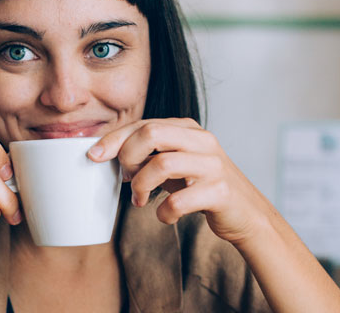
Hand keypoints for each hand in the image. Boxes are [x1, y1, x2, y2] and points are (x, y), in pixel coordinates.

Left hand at [87, 118, 274, 244]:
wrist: (245, 213)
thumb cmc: (202, 186)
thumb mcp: (175, 163)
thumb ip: (148, 153)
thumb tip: (106, 153)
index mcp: (188, 129)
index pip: (143, 124)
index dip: (114, 139)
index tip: (94, 155)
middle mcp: (202, 141)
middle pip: (151, 133)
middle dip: (128, 157)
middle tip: (125, 179)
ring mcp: (213, 165)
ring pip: (162, 164)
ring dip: (141, 187)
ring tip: (140, 200)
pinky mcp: (220, 192)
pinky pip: (178, 201)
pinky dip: (163, 212)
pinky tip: (165, 216)